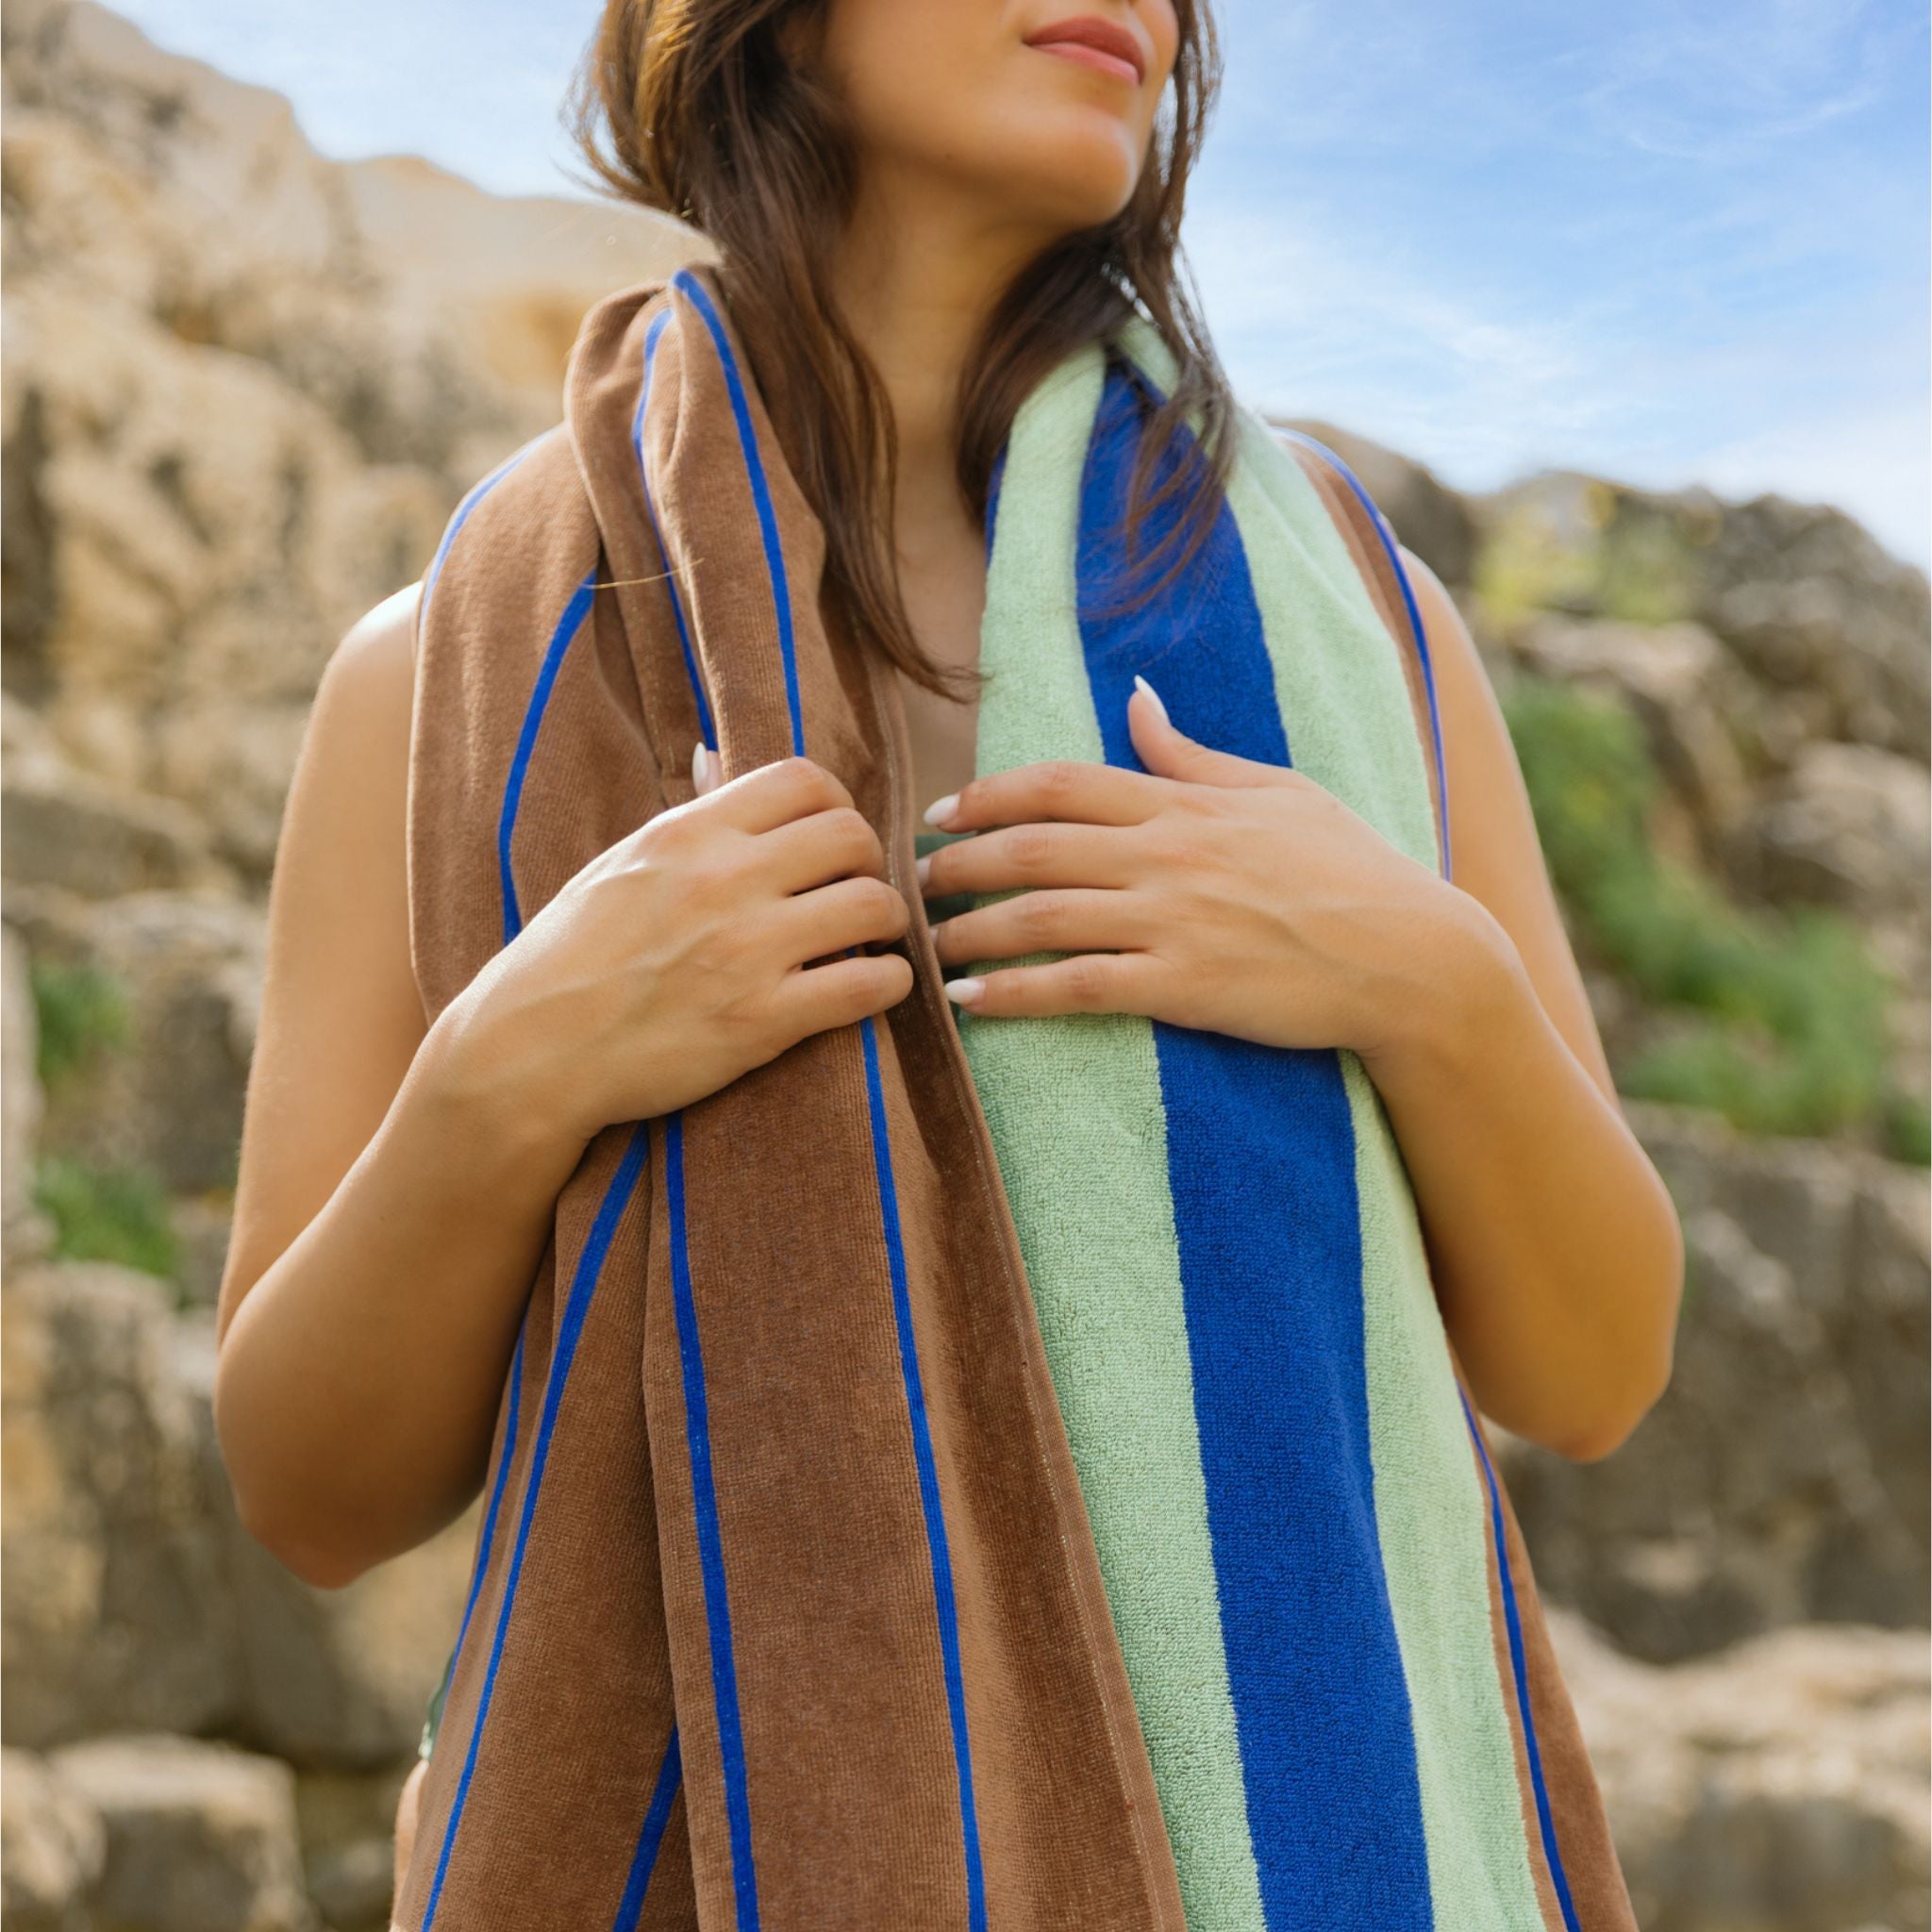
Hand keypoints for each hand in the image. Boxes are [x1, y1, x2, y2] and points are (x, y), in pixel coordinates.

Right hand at [455, 745, 913, 1139]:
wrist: (531, 1052)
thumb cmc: (568, 958)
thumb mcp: (619, 865)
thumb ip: (686, 820)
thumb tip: (715, 759)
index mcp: (689, 834)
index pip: (805, 781)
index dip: (838, 805)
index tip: (832, 840)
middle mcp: (724, 880)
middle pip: (853, 836)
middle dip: (870, 862)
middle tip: (858, 890)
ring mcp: (747, 950)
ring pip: (875, 905)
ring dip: (890, 921)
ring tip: (873, 940)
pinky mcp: (762, 1021)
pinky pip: (869, 984)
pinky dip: (891, 983)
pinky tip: (878, 987)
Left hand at [918, 677, 1457, 1059]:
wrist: (1412, 957)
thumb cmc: (1353, 871)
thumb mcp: (1279, 793)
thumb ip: (1193, 755)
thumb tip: (1136, 700)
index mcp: (1185, 805)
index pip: (1061, 783)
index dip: (989, 794)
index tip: (944, 811)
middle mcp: (1166, 856)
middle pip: (1033, 847)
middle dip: (960, 863)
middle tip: (916, 881)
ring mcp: (1171, 922)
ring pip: (1040, 917)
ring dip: (970, 929)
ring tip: (929, 943)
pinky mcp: (1182, 988)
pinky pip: (1075, 988)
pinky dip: (1013, 992)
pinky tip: (970, 1000)